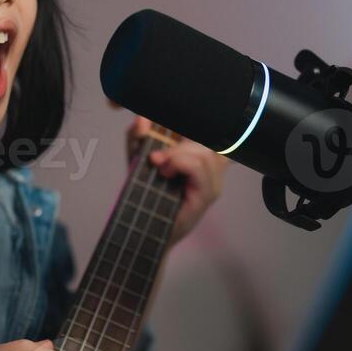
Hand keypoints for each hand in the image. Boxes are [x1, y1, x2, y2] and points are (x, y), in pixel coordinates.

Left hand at [124, 114, 227, 246]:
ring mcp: (214, 181)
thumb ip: (137, 136)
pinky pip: (199, 165)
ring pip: (204, 151)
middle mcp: (214, 167)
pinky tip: (165, 173)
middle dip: (178, 141)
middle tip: (156, 157)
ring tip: (160, 168)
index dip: (192, 121)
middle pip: (209, 137)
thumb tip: (141, 120)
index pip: (211, 128)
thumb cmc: (145, 194)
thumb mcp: (137, 159)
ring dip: (176, 154)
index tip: (167, 132)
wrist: (143, 230)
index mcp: (203, 154)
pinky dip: (179, 163)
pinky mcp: (208, 194)